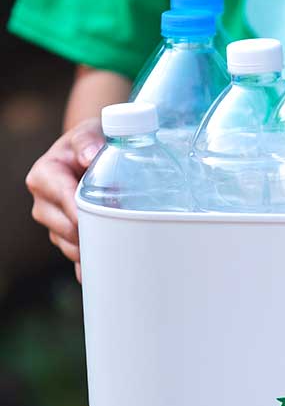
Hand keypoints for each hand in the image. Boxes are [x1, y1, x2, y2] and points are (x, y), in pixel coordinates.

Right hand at [26, 118, 103, 280]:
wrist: (93, 153)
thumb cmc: (92, 140)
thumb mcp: (90, 132)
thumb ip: (87, 140)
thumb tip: (89, 156)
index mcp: (44, 176)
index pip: (61, 198)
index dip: (79, 211)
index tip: (99, 219)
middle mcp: (44, 202)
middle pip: (64, 228)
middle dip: (90, 232)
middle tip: (119, 233)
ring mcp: (54, 222)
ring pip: (70, 245)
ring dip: (92, 248)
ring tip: (118, 246)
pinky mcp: (67, 236)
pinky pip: (75, 257)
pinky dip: (89, 266)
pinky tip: (102, 273)